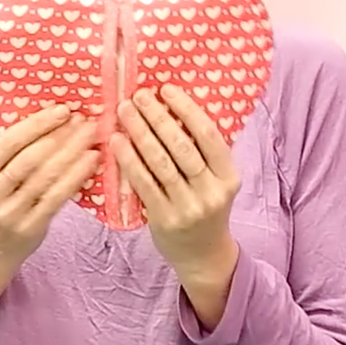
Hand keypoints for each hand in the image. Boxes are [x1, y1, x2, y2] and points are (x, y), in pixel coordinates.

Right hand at [0, 105, 98, 303]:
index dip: (36, 124)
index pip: (7, 143)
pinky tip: (91, 161)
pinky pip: (57, 197)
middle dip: (58, 136)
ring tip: (91, 136)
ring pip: (45, 177)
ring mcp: (9, 214)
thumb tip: (50, 118)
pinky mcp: (30, 228)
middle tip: (83, 120)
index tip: (62, 110)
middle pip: (28, 159)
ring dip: (72, 153)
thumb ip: (10, 153)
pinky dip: (76, 176)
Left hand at [113, 86, 240, 285]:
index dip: (187, 109)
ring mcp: (187, 207)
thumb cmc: (205, 207)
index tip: (166, 89)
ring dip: (139, 133)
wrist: (203, 255)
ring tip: (124, 111)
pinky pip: (143, 184)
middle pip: (181, 146)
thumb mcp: (216, 181)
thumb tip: (173, 108)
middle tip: (138, 96)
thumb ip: (202, 153)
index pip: (209, 135)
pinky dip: (128, 160)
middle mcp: (211, 192)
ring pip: (160, 163)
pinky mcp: (164, 220)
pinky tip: (116, 142)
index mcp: (229, 177)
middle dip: (157, 117)